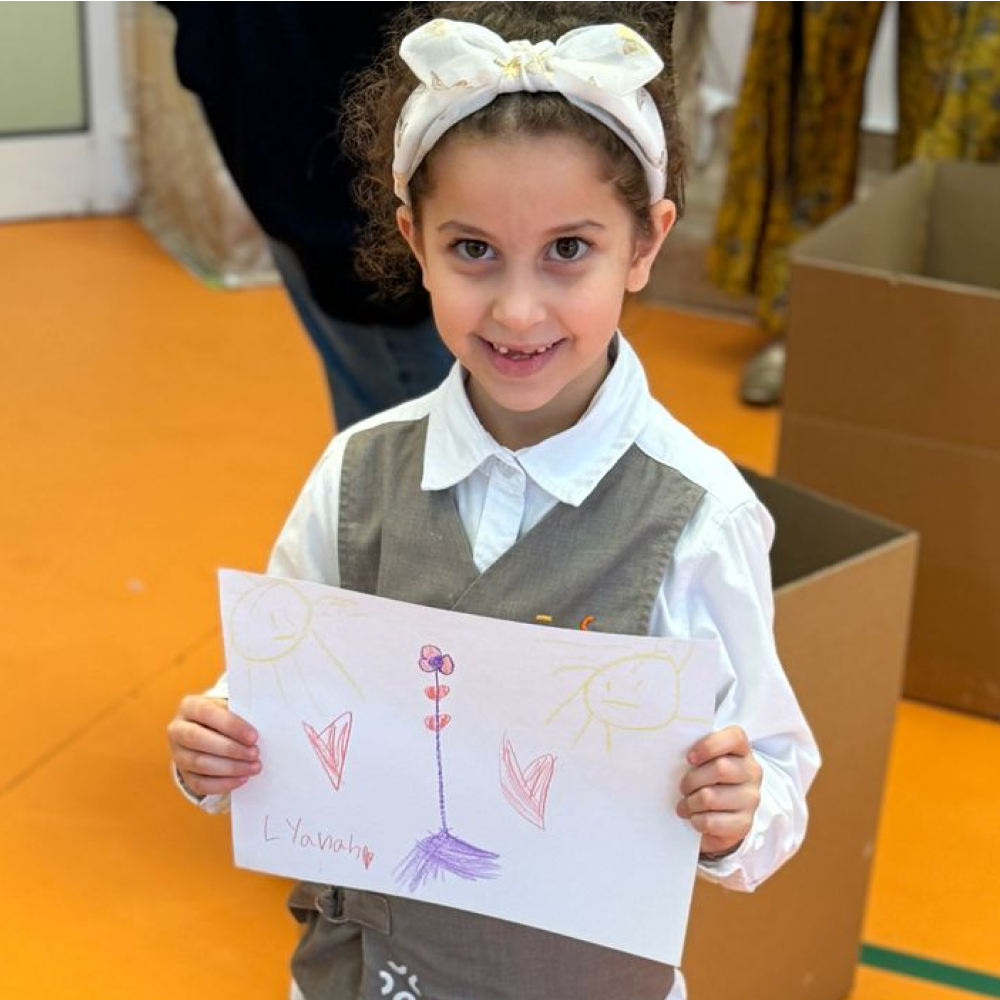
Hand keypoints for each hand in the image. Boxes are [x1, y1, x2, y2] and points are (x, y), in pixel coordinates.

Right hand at [167, 695, 259, 796]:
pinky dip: (223, 784)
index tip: (253, 736)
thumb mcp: (228, 707)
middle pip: (199, 740)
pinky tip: (241, 779)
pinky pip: (200, 784)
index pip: (207, 713)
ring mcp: (178, 753)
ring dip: (231, 768)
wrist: (205, 730)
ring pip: (200, 764)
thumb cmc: (223, 716)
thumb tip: (261, 725)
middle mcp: (178, 729)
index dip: (231, 725)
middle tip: (255, 753)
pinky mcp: (183, 774)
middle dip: (231, 749)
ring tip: (253, 767)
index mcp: (189, 706)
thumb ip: (239, 713)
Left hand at [676, 725, 761, 858]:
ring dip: (690, 803)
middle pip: (720, 769)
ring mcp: (751, 798)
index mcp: (742, 750)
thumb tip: (671, 748)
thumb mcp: (706, 761)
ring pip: (711, 797)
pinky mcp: (745, 823)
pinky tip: (695, 818)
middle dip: (692, 780)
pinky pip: (711, 821)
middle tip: (682, 788)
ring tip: (685, 805)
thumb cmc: (708, 779)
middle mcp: (752, 772)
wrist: (724, 815)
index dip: (710, 746)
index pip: (734, 737)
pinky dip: (696, 820)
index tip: (689, 758)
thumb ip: (697, 751)